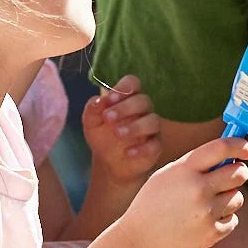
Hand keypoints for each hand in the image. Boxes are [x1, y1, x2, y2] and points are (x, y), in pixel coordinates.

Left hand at [81, 76, 161, 190]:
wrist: (109, 164)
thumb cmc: (102, 136)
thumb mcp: (91, 123)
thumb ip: (93, 109)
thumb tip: (99, 100)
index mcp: (127, 99)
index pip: (132, 84)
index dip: (124, 88)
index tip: (110, 99)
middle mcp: (142, 110)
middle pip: (143, 101)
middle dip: (126, 107)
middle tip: (108, 118)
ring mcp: (151, 128)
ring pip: (153, 121)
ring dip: (135, 126)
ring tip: (117, 134)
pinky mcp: (155, 146)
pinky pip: (155, 145)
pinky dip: (143, 148)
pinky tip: (128, 153)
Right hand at [110, 137, 247, 247]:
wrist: (142, 239)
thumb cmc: (155, 202)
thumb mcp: (167, 175)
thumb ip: (195, 164)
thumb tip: (229, 155)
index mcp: (185, 170)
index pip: (222, 148)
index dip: (240, 145)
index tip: (246, 150)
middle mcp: (198, 189)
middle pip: (239, 173)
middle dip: (238, 172)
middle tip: (232, 175)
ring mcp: (206, 212)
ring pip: (238, 197)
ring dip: (229, 198)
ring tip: (209, 203)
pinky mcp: (212, 233)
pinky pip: (233, 219)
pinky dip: (223, 219)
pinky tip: (204, 220)